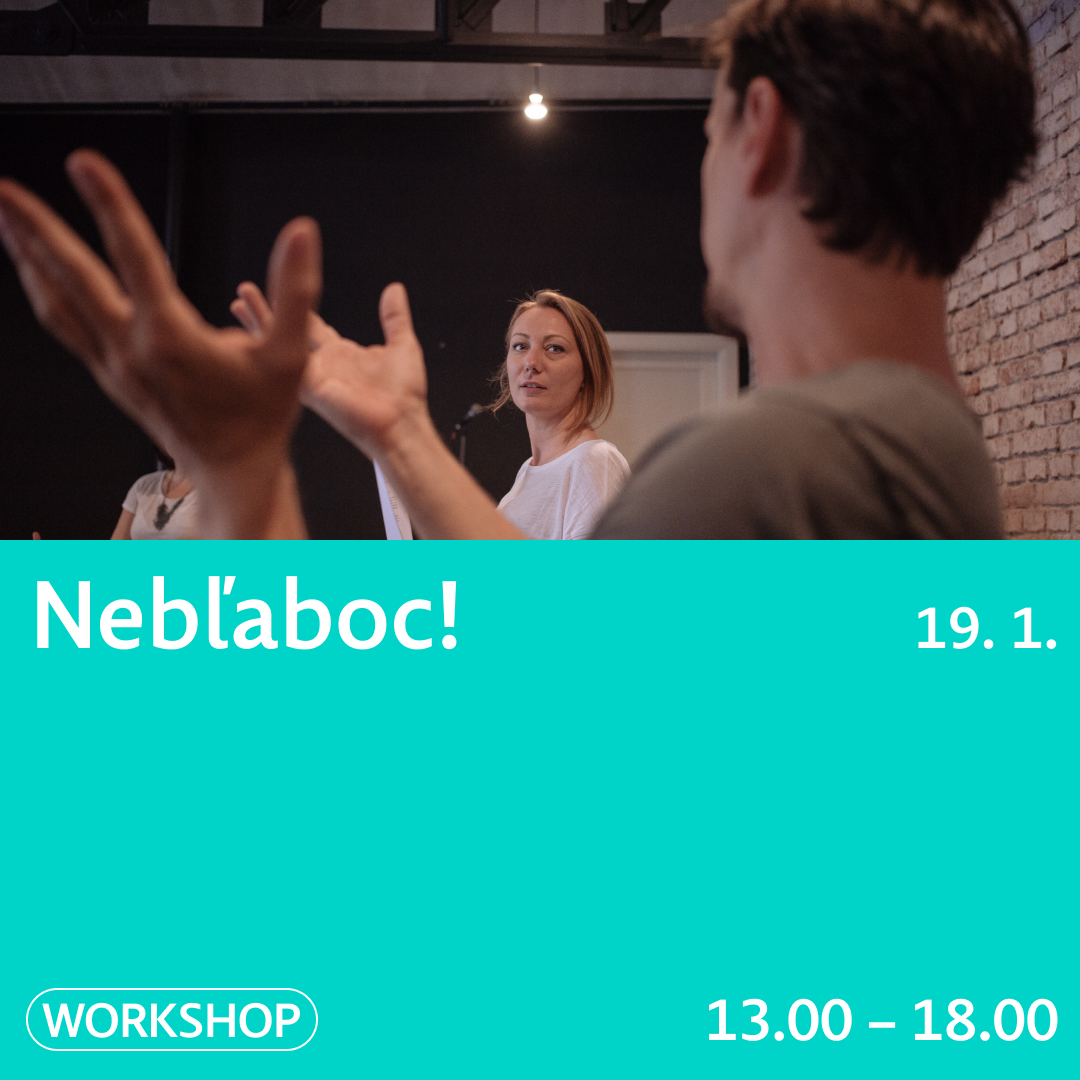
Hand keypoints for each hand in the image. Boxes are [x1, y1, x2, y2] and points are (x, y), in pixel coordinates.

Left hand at [0, 150, 318, 537]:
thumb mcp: (290, 357)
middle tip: (4, 190)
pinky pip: (63, 325)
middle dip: (36, 229)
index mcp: (171, 339)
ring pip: (55, 303)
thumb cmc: (259, 419)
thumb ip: (296, 291)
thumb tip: (301, 234)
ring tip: (6, 217)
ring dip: (27, 257)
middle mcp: (132, 349)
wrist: (234, 471)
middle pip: (72, 278)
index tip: (84, 163)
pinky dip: (42, 290)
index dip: (110, 206)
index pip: (135, 258)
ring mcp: (114, 364)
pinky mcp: (110, 374)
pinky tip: (33, 270)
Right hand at [231, 281, 522, 539]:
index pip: (308, 323)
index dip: (291, 305)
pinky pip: (282, 361)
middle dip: (262, 311)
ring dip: (256, 322)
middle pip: (285, 329)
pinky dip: (266, 344)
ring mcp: (312, 376)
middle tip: (243, 291)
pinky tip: (248, 331)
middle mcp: (322, 364)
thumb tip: (394, 289)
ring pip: (277, 343)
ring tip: (238, 302)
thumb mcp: (402, 345)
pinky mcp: (307, 387)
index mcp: (340, 353)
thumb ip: (395, 317)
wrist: (402, 422)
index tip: (276, 290)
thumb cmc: (404, 396)